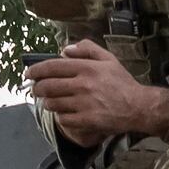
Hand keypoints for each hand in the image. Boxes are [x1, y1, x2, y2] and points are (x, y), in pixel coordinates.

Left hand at [28, 41, 168, 146]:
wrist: (139, 107)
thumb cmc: (123, 83)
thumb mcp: (108, 59)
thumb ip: (87, 48)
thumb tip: (64, 50)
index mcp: (86, 68)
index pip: (52, 67)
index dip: (36, 70)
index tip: (28, 73)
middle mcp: (82, 85)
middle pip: (48, 86)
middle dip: (37, 88)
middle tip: (36, 90)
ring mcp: (84, 104)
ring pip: (53, 103)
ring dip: (48, 103)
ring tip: (51, 101)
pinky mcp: (87, 120)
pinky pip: (63, 119)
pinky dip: (60, 117)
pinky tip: (65, 114)